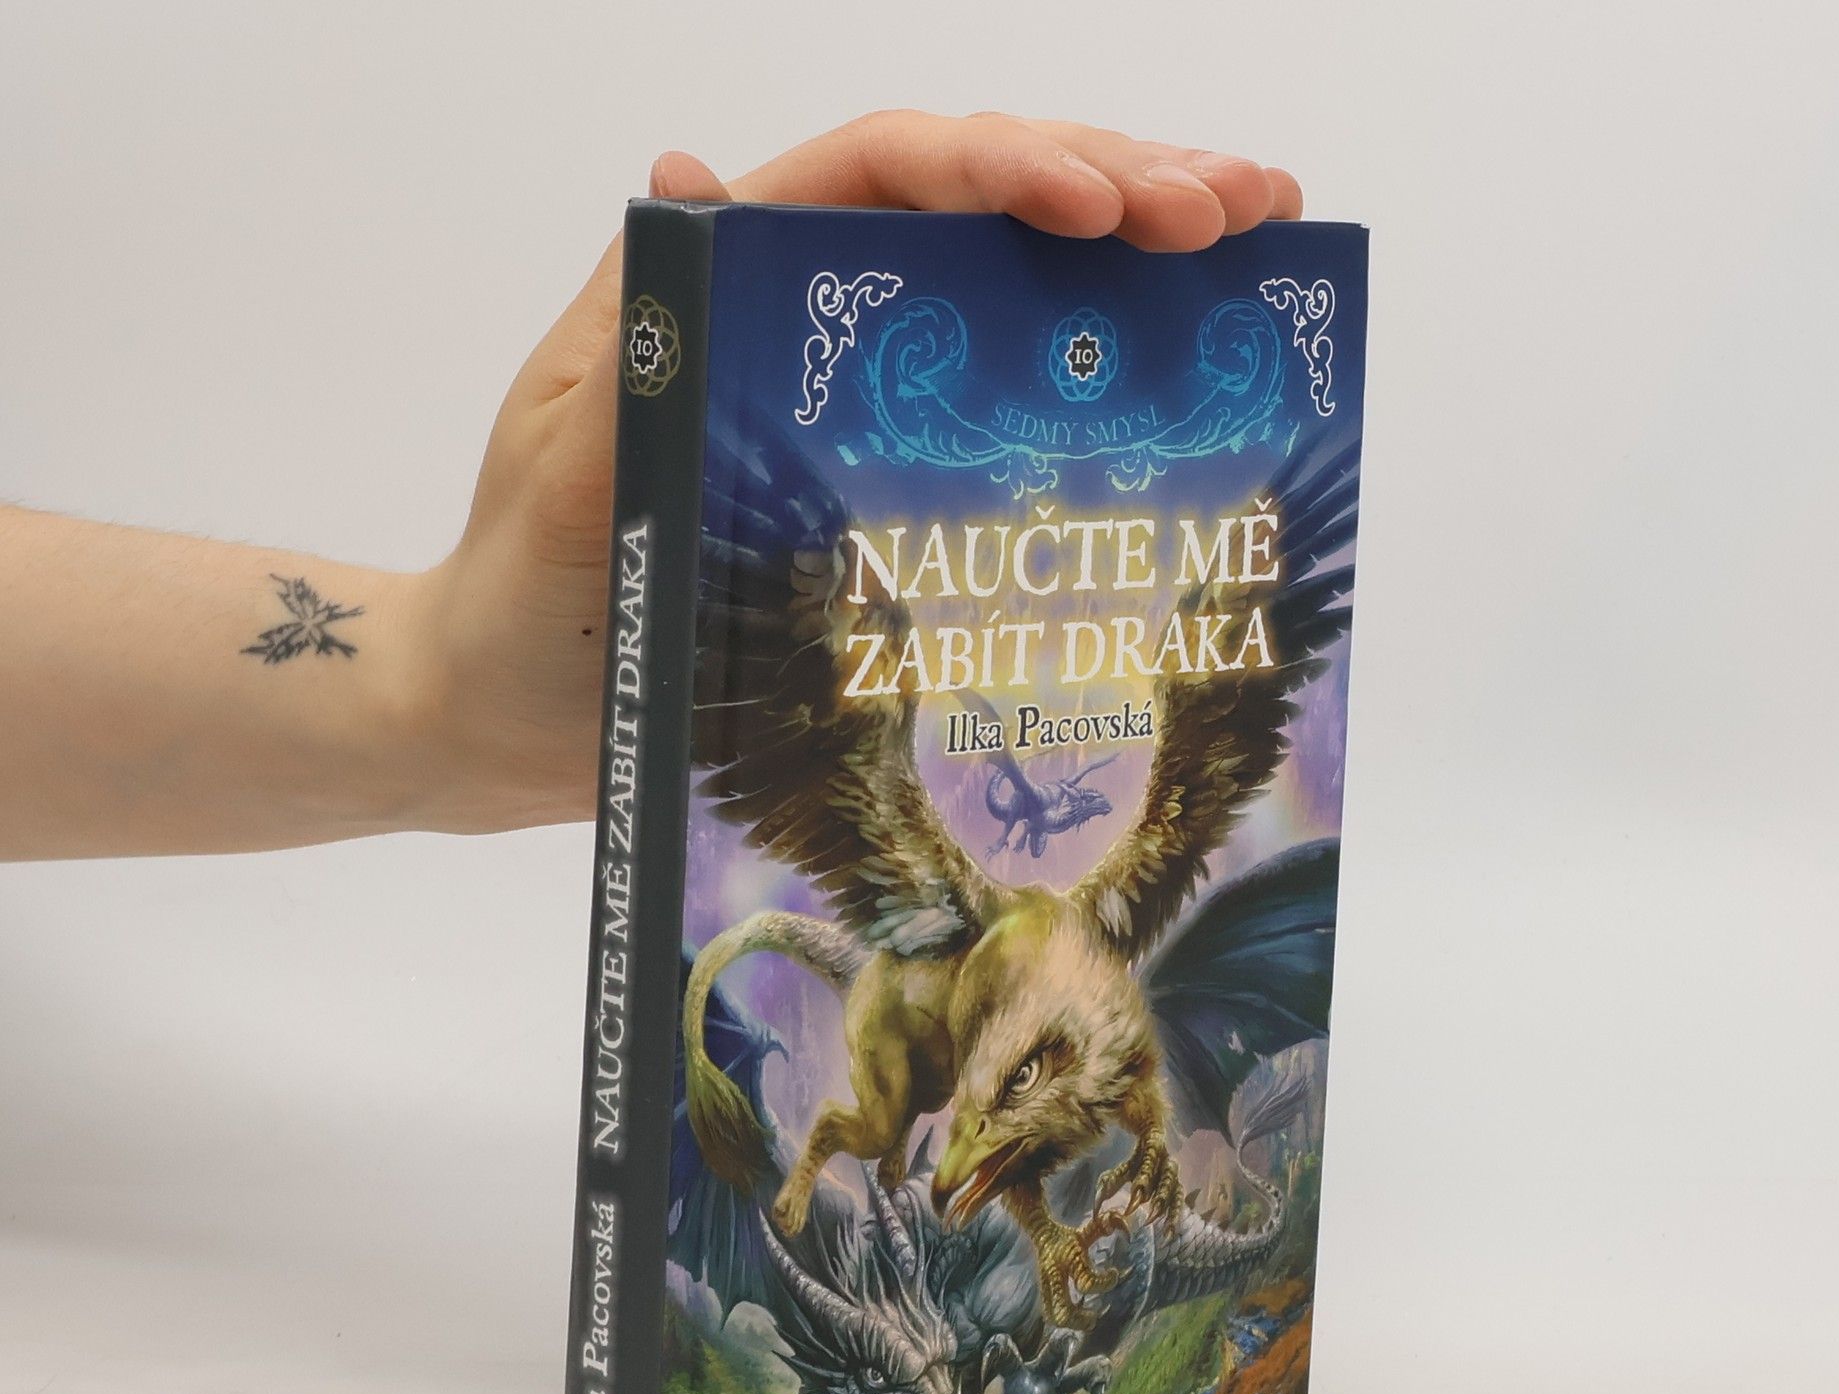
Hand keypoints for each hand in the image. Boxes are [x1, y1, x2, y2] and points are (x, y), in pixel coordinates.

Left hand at [417, 114, 1302, 832]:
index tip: (1106, 209)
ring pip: (1011, 285)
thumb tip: (682, 176)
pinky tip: (1193, 357)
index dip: (1004, 167)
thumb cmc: (525, 594)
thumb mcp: (567, 465)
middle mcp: (808, 319)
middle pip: (976, 205)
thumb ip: (633, 346)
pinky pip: (1007, 405)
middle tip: (1237, 211)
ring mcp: (861, 402)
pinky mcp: (888, 484)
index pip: (884, 173)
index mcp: (728, 279)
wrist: (513, 714)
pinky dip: (1101, 369)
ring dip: (1136, 248)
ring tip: (1257, 235)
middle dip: (1115, 183)